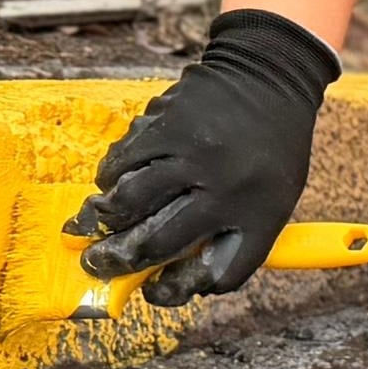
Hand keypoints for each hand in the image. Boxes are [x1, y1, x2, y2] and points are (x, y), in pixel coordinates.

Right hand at [71, 9, 342, 305]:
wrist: (271, 77)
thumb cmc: (270, 151)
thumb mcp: (272, 200)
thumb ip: (231, 238)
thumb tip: (172, 276)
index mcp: (256, 210)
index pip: (216, 271)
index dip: (175, 290)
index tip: (151, 291)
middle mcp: (223, 183)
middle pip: (155, 240)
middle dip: (116, 259)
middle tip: (95, 262)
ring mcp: (190, 150)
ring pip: (129, 199)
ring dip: (105, 216)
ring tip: (97, 221)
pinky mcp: (165, 120)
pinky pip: (123, 158)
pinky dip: (110, 175)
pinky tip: (112, 180)